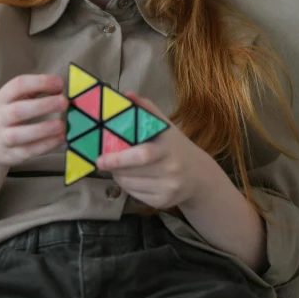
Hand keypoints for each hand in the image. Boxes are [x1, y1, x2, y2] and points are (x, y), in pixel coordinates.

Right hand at [0, 74, 67, 166]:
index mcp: (3, 98)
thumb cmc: (7, 115)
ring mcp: (3, 137)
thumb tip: (59, 86)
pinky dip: (45, 146)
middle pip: (18, 111)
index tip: (60, 83)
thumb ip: (34, 91)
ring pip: (19, 135)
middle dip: (42, 105)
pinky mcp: (11, 155)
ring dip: (43, 129)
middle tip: (64, 102)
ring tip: (62, 125)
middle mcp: (0, 117)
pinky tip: (60, 139)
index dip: (40, 82)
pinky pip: (28, 151)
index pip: (18, 85)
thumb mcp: (13, 99)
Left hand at [95, 91, 212, 210]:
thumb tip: (126, 95)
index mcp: (168, 148)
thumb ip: (146, 108)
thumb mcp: (164, 125)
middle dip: (114, 167)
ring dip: (118, 176)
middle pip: (131, 173)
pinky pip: (135, 195)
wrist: (199, 175)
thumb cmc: (175, 145)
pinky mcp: (163, 202)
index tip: (100, 159)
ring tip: (120, 167)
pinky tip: (133, 177)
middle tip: (104, 161)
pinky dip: (127, 187)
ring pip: (129, 185)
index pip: (141, 155)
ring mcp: (168, 188)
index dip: (118, 158)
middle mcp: (171, 170)